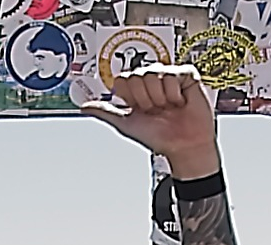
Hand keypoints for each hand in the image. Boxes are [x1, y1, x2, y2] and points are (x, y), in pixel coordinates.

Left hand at [86, 64, 221, 176]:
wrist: (182, 145)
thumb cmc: (158, 136)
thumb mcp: (126, 124)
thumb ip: (105, 112)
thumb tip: (84, 107)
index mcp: (135, 89)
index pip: (122, 79)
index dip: (130, 96)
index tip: (138, 109)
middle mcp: (150, 80)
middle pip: (136, 75)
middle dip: (144, 98)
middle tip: (155, 110)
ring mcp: (168, 76)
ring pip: (153, 73)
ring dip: (159, 97)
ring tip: (168, 107)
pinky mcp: (186, 76)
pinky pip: (172, 74)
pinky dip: (174, 93)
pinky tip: (179, 102)